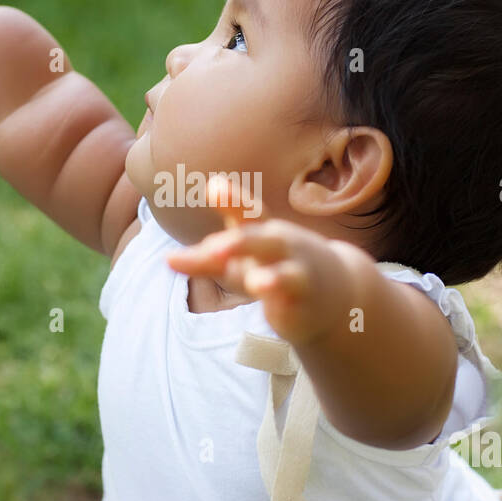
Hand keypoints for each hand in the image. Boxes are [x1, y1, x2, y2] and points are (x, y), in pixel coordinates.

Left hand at [165, 175, 366, 345]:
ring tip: (256, 284)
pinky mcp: (305, 303)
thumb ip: (206, 259)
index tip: (215, 187)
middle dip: (241, 244)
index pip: (248, 213)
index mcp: (263, 231)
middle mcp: (281, 248)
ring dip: (272, 278)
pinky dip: (286, 307)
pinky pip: (296, 303)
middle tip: (215, 249)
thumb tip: (167, 259)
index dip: (232, 200)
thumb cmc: (275, 267)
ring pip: (286, 274)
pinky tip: (275, 313)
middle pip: (262, 241)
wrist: (334, 289)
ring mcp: (297, 274)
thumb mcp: (240, 262)